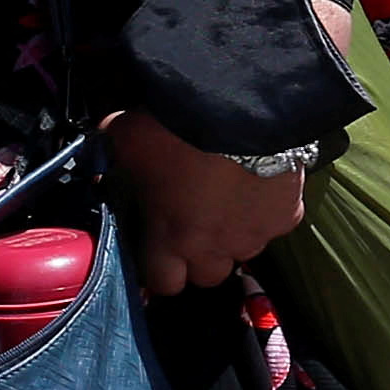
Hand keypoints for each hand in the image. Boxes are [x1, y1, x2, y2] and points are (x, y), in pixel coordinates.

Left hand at [110, 113, 305, 295]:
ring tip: (232, 200)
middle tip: (196, 221)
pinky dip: (270, 208)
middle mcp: (214, 247)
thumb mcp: (127, 138)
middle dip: (202, 256)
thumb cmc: (178, 127)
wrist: (241, 106)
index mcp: (170, 238)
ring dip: (237, 233)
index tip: (160, 246)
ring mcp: (255, 233)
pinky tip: (262, 184)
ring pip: (246, 250)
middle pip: (209, 275)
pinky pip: (278, 222)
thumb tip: (101, 150)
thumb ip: (112, 156)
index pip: (164, 283)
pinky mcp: (287, 214)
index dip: (161, 267)